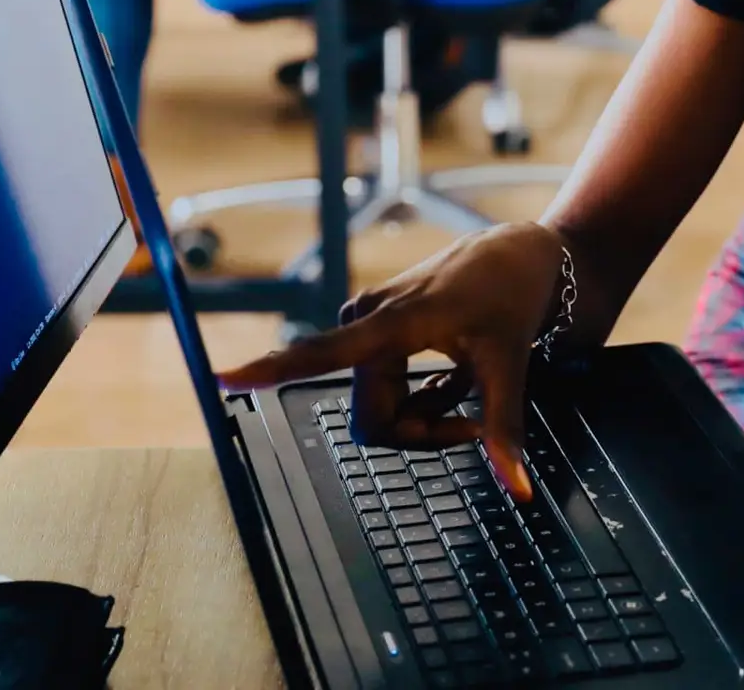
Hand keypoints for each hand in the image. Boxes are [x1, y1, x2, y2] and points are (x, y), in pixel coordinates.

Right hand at [219, 221, 573, 499]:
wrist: (519, 254)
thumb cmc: (511, 296)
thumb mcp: (511, 363)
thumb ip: (504, 428)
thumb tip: (519, 490)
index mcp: (393, 322)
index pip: (324, 352)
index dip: (272, 368)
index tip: (223, 377)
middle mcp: (367, 320)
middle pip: (373, 417)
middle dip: (422, 432)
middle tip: (473, 422)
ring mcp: (368, 324)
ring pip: (381, 410)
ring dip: (426, 415)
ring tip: (469, 385)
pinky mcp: (375, 329)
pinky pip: (387, 392)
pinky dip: (425, 399)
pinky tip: (456, 377)